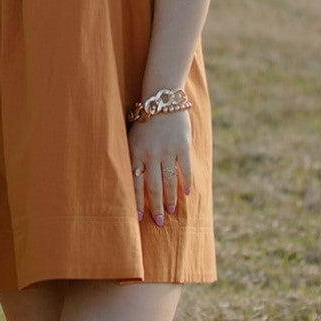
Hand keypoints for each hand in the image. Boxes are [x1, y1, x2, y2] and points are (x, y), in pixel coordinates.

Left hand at [129, 110, 192, 225]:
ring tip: (172, 211)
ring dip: (171, 198)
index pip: (135, 183)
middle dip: (156, 206)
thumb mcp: (133, 137)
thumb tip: (134, 182)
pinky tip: (187, 193)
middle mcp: (150, 154)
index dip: (137, 202)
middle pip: (153, 186)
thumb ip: (134, 158)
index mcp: (135, 152)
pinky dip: (187, 182)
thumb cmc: (145, 120)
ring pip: (169, 180)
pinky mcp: (182, 146)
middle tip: (160, 222)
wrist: (162, 98)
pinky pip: (185, 169)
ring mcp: (167, 150)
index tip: (139, 219)